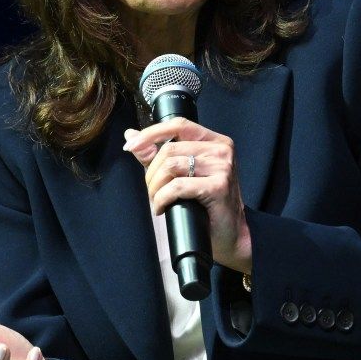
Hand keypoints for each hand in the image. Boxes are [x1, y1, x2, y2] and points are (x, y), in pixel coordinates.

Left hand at [123, 117, 251, 273]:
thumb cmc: (207, 205)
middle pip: (170, 149)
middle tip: (151, 191)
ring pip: (171, 166)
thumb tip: (130, 135)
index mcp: (214, 141)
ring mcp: (222, 167)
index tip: (130, 146)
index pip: (178, 125)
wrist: (231, 234)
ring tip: (157, 200)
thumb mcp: (182, 174)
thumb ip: (156, 154)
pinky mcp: (219, 186)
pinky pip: (177, 187)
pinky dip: (162, 198)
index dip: (150, 133)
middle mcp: (221, 149)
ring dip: (155, 187)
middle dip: (151, 172)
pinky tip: (161, 208)